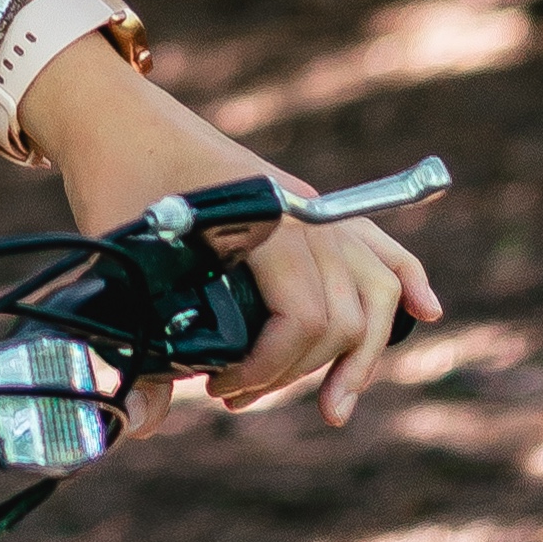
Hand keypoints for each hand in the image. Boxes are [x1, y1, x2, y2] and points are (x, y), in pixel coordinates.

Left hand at [28, 42, 441, 423]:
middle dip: (299, 373)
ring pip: (372, 288)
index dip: (271, 369)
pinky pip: (376, 241)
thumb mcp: (121, 265)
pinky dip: (406, 279)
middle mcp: (302, 211)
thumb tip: (140, 424)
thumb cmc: (116, 185)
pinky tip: (426, 312)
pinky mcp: (311, 205)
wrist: (117, 117)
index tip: (221, 389)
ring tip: (335, 403)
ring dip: (360, 353)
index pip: (304, 317)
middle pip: (344, 314)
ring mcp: (313, 205)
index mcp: (264, 220)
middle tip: (237, 397)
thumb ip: (138, 349)